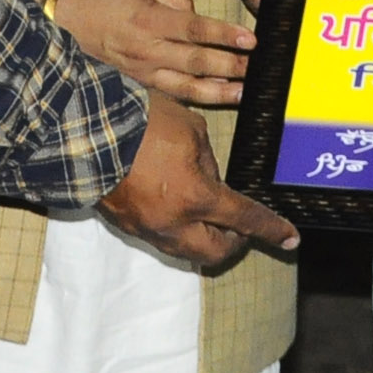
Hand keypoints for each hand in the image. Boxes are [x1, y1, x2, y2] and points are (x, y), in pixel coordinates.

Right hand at [42, 0, 250, 104]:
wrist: (64, 20)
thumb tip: (197, 15)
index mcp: (147, 19)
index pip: (194, 29)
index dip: (224, 35)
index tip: (250, 39)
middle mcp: (145, 49)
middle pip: (195, 62)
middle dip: (230, 66)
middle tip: (256, 66)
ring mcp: (141, 69)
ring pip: (186, 86)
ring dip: (219, 91)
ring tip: (244, 92)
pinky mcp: (139, 80)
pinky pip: (172, 92)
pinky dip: (197, 96)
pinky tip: (218, 95)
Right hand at [97, 92, 299, 268]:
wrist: (82, 128)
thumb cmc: (140, 121)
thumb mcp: (191, 130)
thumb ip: (209, 161)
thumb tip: (210, 180)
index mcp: (195, 197)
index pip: (244, 219)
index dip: (271, 230)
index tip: (290, 239)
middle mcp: (171, 223)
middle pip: (216, 251)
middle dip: (236, 242)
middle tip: (244, 226)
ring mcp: (146, 227)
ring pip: (187, 250)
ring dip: (205, 237)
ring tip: (212, 213)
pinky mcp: (125, 223)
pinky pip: (162, 237)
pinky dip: (179, 227)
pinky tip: (178, 202)